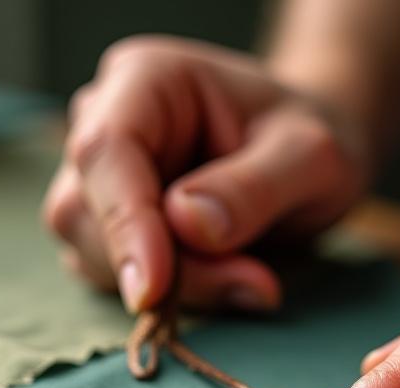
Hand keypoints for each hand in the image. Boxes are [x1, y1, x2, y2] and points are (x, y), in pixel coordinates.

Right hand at [43, 35, 369, 312]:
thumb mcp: (311, 157)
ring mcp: (97, 177)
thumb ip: (255, 187)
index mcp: (145, 79)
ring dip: (171, 287)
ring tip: (255, 280)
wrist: (303, 160)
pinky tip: (232, 281)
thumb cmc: (306, 143)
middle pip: (87, 210)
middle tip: (254, 285)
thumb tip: (187, 224)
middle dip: (164, 267)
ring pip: (93, 253)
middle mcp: (104, 120)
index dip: (124, 222)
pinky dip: (172, 296)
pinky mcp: (105, 226)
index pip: (106, 151)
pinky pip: (114, 277)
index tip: (154, 289)